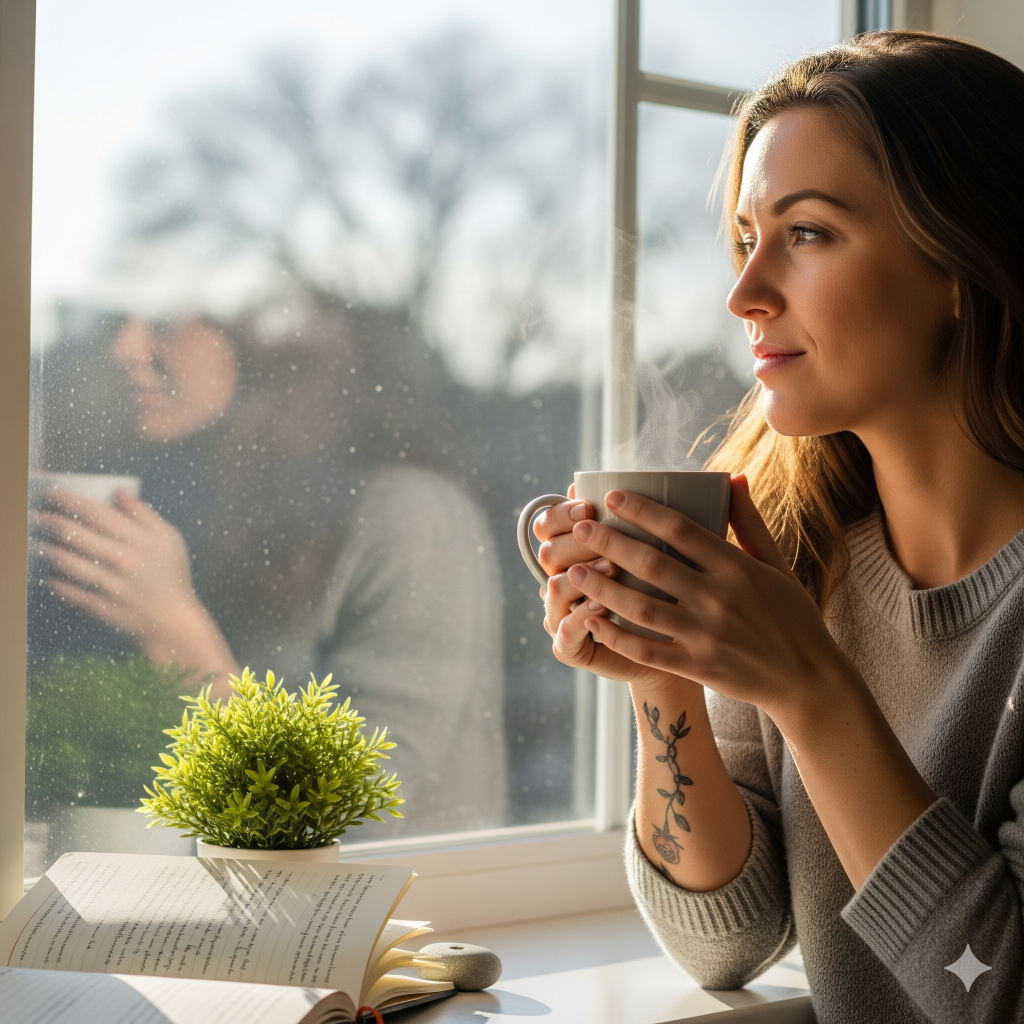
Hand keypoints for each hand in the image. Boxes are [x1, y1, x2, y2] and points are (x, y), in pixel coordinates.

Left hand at [33, 488, 238, 690]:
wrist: (174, 620)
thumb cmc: (173, 575)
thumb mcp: (169, 539)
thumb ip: (145, 514)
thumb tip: (120, 492)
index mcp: (141, 540)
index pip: (99, 514)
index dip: (71, 502)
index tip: (52, 494)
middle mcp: (125, 560)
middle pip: (79, 536)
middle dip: (52, 523)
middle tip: (36, 516)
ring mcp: (112, 586)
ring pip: (71, 564)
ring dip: (50, 551)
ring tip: (37, 543)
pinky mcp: (103, 608)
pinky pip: (74, 593)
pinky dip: (59, 585)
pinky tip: (49, 577)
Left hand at [563, 476, 856, 719]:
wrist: (808, 679)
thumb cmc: (792, 615)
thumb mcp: (777, 564)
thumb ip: (749, 522)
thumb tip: (733, 477)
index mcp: (737, 567)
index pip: (680, 529)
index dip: (642, 510)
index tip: (612, 496)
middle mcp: (719, 598)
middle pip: (652, 564)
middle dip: (610, 542)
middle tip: (579, 526)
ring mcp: (707, 635)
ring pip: (642, 607)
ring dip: (602, 588)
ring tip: (570, 572)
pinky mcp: (698, 667)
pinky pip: (648, 650)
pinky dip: (618, 636)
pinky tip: (592, 620)